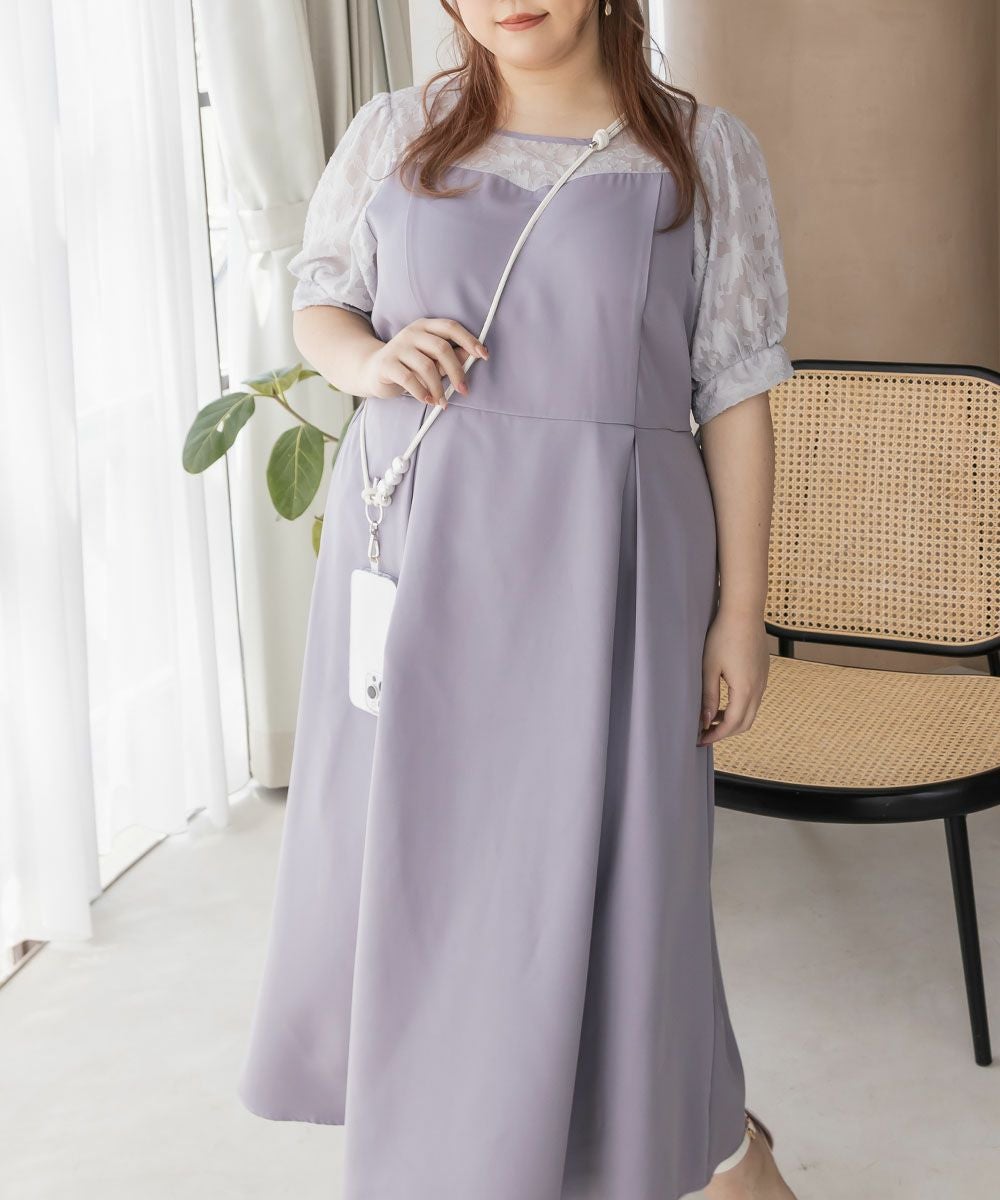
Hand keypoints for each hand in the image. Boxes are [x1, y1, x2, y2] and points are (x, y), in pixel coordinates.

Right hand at [359, 317, 487, 407]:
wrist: (372, 370)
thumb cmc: (408, 366)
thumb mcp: (431, 360)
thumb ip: (448, 358)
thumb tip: (471, 356)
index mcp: (425, 327)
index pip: (451, 327)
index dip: (469, 340)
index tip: (484, 355)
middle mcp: (412, 333)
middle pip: (442, 348)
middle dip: (457, 371)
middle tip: (464, 390)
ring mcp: (398, 347)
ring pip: (427, 366)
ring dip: (439, 388)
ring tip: (442, 402)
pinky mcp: (387, 364)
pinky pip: (409, 379)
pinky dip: (422, 392)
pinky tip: (427, 401)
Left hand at [697, 606, 769, 745]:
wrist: (744, 612)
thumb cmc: (722, 636)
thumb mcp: (709, 668)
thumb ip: (708, 697)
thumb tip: (705, 721)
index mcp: (745, 689)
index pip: (732, 724)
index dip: (716, 735)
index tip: (700, 739)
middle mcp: (759, 688)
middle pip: (745, 723)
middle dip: (725, 732)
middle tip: (705, 733)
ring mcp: (763, 680)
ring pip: (751, 711)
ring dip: (733, 719)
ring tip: (711, 718)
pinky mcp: (763, 672)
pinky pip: (754, 698)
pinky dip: (740, 706)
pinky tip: (724, 701)